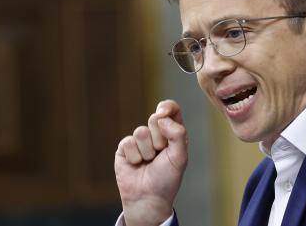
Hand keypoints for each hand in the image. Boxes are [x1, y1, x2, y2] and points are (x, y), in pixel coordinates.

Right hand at [115, 100, 187, 225]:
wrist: (148, 198)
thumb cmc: (166, 179)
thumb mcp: (180, 157)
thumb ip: (177, 134)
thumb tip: (161, 117)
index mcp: (173, 133)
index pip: (171, 109)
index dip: (167, 107)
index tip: (162, 113)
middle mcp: (157, 134)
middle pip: (154, 119)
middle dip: (159, 138)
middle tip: (160, 154)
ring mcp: (140, 140)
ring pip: (141, 132)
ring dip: (147, 151)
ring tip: (148, 162)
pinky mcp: (125, 148)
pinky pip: (128, 142)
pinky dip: (134, 156)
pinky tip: (136, 165)